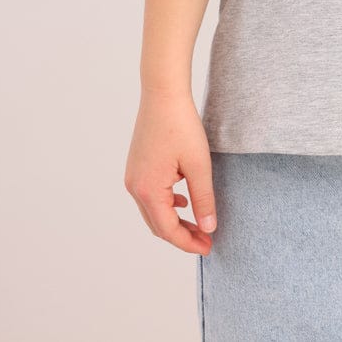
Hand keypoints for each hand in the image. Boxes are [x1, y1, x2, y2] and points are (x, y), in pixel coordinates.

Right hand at [124, 89, 217, 253]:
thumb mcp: (198, 164)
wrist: (162, 93)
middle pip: (158, 225)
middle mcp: (135, 188)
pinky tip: (183, 201)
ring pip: (153, 211)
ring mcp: (132, 177)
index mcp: (148, 191)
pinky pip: (150, 196)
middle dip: (182, 235)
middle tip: (206, 240)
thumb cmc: (181, 125)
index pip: (168, 231)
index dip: (189, 243)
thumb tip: (209, 228)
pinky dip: (166, 205)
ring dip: (174, 221)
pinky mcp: (136, 167)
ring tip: (199, 224)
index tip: (209, 247)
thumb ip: (203, 199)